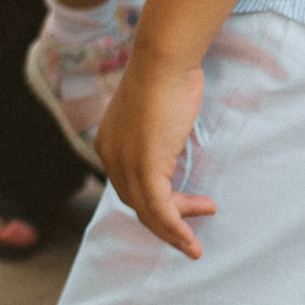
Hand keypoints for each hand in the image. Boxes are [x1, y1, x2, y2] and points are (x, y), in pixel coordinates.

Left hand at [95, 40, 214, 255]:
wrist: (163, 61)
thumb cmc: (166, 79)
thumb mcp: (156, 115)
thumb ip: (156, 139)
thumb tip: (171, 152)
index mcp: (109, 144)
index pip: (128, 187)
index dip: (155, 204)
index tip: (183, 207)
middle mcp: (111, 156)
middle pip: (136, 204)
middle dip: (166, 223)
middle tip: (191, 232)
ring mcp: (126, 163)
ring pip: (148, 213)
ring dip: (174, 231)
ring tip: (195, 243)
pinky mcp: (145, 167)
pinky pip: (160, 210)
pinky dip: (176, 228)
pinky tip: (190, 238)